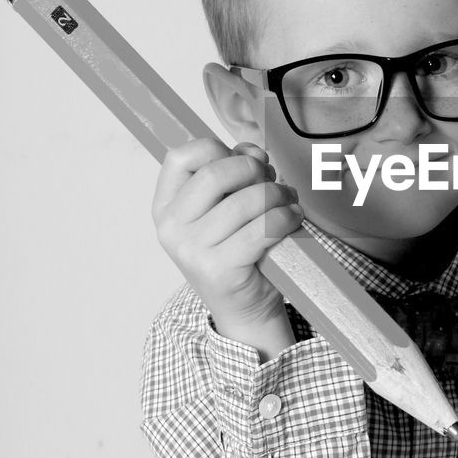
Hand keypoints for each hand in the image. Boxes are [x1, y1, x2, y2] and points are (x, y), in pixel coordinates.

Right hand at [152, 138, 303, 343]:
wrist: (244, 309)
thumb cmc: (237, 251)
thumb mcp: (224, 208)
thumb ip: (232, 174)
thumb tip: (252, 153)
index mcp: (165, 207)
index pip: (180, 157)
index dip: (217, 149)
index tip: (243, 160)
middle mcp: (171, 228)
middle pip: (214, 174)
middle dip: (253, 169)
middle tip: (271, 180)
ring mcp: (191, 250)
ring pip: (244, 201)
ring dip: (277, 194)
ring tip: (288, 201)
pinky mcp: (219, 269)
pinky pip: (262, 228)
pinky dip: (286, 218)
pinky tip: (292, 219)